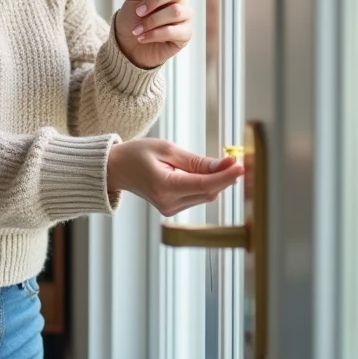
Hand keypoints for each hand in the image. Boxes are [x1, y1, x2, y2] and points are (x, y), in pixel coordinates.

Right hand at [107, 138, 243, 216]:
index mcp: (164, 187)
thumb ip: (197, 161)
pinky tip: (201, 172)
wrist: (116, 169)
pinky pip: (197, 196)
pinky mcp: (172, 208)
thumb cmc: (137, 154)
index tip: (241, 165)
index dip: (226, 176)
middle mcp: (169, 203)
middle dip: (224, 177)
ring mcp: (170, 208)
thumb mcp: (167, 149)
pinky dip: (205, 184)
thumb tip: (225, 164)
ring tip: (214, 163)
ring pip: (206, 196)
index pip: (204, 185)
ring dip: (215, 180)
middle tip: (235, 159)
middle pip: (209, 192)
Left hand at [115, 0, 192, 68]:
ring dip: (151, 21)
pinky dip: (154, 34)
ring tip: (138, 29)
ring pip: (176, 11)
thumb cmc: (132, 18)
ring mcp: (185, 16)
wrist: (126, 44)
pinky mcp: (185, 34)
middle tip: (138, 11)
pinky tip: (143, 37)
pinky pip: (174, 30)